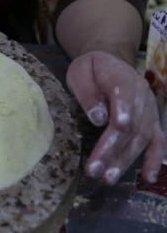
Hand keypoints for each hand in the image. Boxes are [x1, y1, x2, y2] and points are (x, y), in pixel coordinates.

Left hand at [67, 51, 165, 184]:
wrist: (110, 61)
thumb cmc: (91, 69)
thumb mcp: (81, 73)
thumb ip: (88, 93)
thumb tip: (98, 118)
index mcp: (122, 78)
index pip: (123, 96)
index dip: (122, 111)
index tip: (117, 127)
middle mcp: (141, 95)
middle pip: (130, 124)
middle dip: (112, 149)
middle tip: (95, 170)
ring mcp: (150, 110)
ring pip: (141, 137)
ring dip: (125, 160)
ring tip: (108, 178)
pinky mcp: (152, 122)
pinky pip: (157, 141)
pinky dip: (154, 159)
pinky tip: (147, 177)